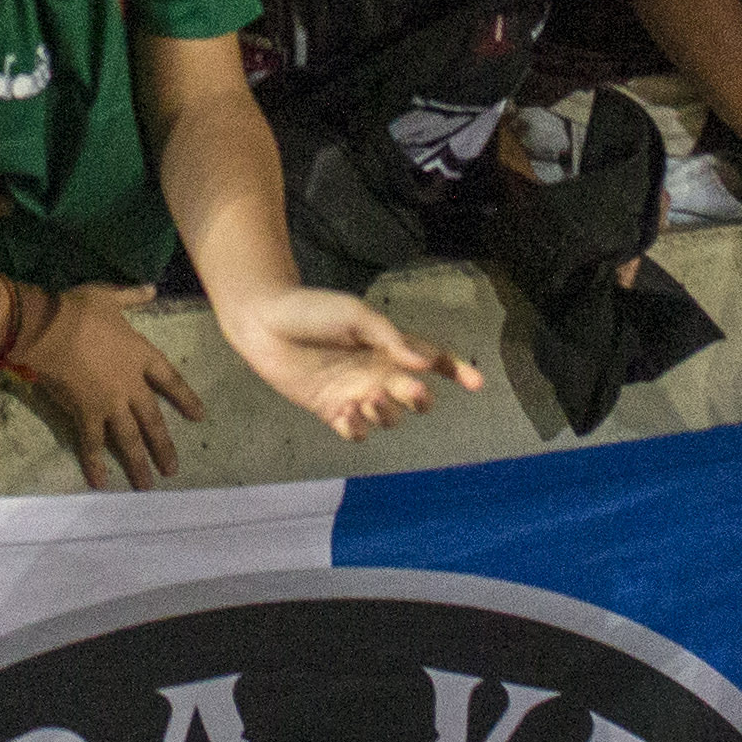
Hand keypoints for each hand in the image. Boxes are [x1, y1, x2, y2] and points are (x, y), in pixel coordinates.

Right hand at [5, 283, 207, 486]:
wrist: (52, 329)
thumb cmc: (79, 310)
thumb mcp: (108, 296)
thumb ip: (132, 296)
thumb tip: (153, 287)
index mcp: (140, 355)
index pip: (170, 380)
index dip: (185, 398)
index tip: (199, 417)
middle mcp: (131, 385)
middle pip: (152, 420)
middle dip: (164, 446)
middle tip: (173, 469)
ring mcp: (110, 403)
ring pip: (129, 439)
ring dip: (138, 463)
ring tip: (147, 485)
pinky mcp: (86, 414)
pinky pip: (92, 443)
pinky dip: (95, 463)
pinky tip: (100, 483)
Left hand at [211, 283, 482, 438]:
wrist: (265, 321)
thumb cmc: (312, 310)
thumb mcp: (356, 315)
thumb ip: (390, 338)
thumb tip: (426, 363)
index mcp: (389, 346)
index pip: (432, 360)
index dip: (456, 371)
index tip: (476, 384)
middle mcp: (377, 372)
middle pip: (415, 397)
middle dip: (418, 398)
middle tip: (407, 389)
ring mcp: (354, 393)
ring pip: (389, 419)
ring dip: (385, 414)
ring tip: (367, 397)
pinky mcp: (330, 409)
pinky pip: (356, 431)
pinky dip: (357, 428)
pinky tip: (344, 413)